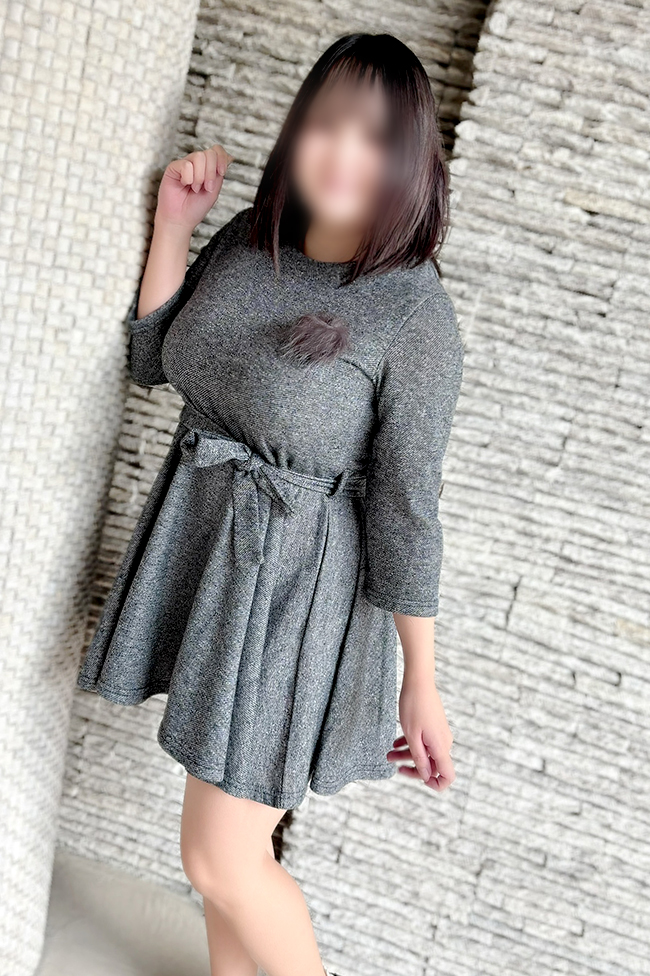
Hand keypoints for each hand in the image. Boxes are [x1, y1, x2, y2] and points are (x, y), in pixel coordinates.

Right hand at [155, 145, 232, 233]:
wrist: (181, 219)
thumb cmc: (196, 207)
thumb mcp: (214, 190)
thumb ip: (220, 173)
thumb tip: (230, 156)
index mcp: (207, 168)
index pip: (217, 150)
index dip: (221, 158)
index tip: (222, 172)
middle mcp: (196, 164)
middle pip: (209, 153)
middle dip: (211, 172)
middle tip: (206, 188)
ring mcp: (185, 164)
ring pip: (198, 156)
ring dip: (200, 177)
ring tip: (194, 189)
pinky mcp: (173, 167)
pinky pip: (186, 165)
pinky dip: (188, 178)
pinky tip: (184, 185)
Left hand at [388, 670, 454, 791]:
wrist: (418, 681)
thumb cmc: (413, 706)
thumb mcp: (412, 735)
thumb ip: (419, 757)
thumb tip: (426, 776)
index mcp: (440, 747)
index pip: (447, 776)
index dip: (436, 784)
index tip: (419, 779)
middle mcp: (443, 742)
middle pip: (432, 766)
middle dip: (412, 767)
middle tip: (393, 764)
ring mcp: (439, 734)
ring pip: (425, 752)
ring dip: (407, 755)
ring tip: (388, 754)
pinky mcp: (433, 726)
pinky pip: (424, 742)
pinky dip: (410, 744)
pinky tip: (395, 743)